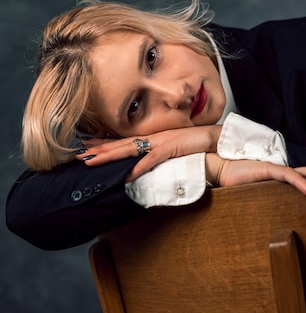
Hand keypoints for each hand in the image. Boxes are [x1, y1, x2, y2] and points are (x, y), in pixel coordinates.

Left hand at [75, 125, 221, 181]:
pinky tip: (125, 175)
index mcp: (155, 140)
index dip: (105, 145)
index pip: (125, 142)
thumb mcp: (176, 155)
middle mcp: (155, 138)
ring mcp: (163, 141)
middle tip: (78, 154)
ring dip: (110, 156)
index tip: (88, 148)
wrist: (221, 140)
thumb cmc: (201, 147)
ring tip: (91, 161)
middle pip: (121, 144)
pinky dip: (138, 167)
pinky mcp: (173, 146)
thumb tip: (148, 172)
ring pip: (130, 148)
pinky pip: (152, 159)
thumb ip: (162, 161)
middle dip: (99, 149)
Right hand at [205, 155, 305, 231]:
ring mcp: (281, 173)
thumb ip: (282, 217)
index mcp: (293, 190)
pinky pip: (288, 175)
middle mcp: (291, 180)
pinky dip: (301, 183)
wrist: (219, 175)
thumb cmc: (242, 193)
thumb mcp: (266, 209)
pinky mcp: (267, 170)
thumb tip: (295, 238)